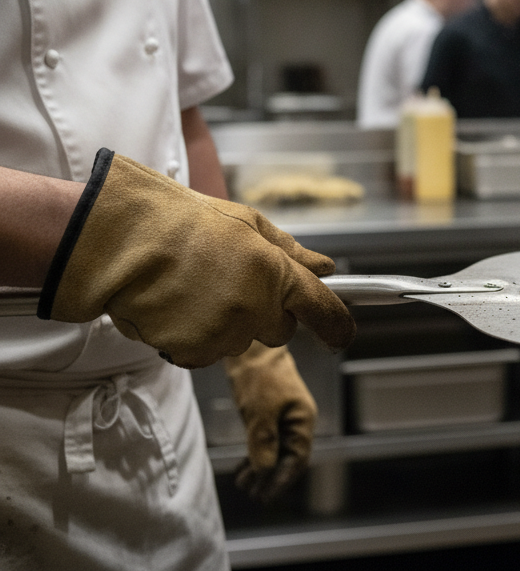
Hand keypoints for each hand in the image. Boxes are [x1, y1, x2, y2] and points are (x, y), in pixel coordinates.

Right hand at [38, 149, 355, 367]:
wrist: (120, 242)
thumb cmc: (182, 223)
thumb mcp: (246, 222)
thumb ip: (290, 251)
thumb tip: (325, 267)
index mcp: (276, 272)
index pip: (322, 308)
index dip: (336, 324)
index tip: (343, 334)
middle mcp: (255, 307)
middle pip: (280, 330)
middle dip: (266, 313)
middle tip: (233, 283)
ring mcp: (224, 333)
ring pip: (240, 340)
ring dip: (227, 323)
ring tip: (195, 288)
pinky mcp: (193, 352)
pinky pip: (207, 352)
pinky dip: (196, 337)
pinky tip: (178, 307)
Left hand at [225, 341, 316, 502]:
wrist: (250, 348)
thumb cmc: (259, 375)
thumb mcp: (260, 410)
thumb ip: (264, 441)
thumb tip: (265, 470)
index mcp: (302, 420)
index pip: (297, 458)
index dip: (282, 479)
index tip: (266, 496)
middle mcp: (296, 422)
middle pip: (287, 457)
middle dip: (270, 478)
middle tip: (252, 495)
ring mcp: (283, 418)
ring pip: (275, 451)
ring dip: (260, 469)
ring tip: (243, 484)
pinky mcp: (269, 415)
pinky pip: (266, 442)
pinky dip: (255, 456)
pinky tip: (243, 468)